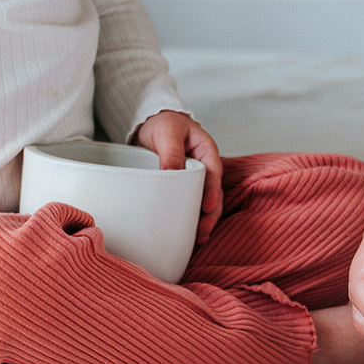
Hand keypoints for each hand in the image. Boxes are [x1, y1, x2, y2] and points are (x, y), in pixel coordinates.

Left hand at [133, 110, 224, 242]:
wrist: (149, 125)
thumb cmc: (162, 125)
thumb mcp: (167, 132)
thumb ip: (171, 151)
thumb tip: (171, 171)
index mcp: (205, 151)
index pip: (213, 173)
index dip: (212, 191)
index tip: (207, 207)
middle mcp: (204, 167)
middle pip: (213, 192)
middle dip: (211, 213)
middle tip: (202, 231)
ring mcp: (194, 178)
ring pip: (203, 201)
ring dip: (203, 220)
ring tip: (199, 238)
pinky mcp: (182, 187)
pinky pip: (189, 203)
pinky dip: (190, 217)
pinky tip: (187, 233)